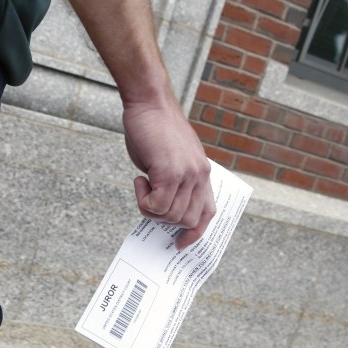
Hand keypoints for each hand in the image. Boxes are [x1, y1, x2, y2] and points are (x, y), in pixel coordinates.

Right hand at [124, 98, 215, 249]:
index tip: (180, 244)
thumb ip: (175, 182)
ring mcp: (186, 175)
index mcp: (203, 174)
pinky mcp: (170, 172)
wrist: (150, 103)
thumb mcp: (172, 159)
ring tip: (142, 186)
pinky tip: (139, 180)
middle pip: (185, 220)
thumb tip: (163, 208)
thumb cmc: (155, 129)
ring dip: (149, 208)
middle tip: (148, 200)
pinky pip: (155, 205)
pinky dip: (142, 199)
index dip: (195, 233)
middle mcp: (200, 176)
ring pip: (169, 215)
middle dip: (163, 218)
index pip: (208, 213)